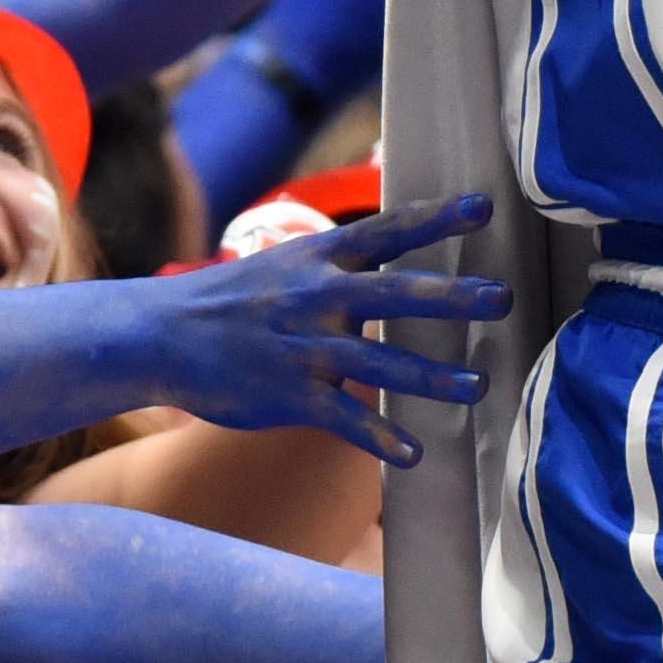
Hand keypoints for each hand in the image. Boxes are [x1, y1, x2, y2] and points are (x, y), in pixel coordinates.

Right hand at [148, 192, 504, 464]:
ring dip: (434, 379)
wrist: (160, 335)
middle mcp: (316, 297)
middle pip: (397, 293)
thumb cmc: (231, 300)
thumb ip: (339, 264)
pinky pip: (345, 419)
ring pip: (383, 364)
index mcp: (318, 258)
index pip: (387, 232)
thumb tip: (392, 253)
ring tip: (477, 388)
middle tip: (502, 297)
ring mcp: (304, 347)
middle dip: (452, 296)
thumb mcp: (284, 264)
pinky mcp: (290, 394)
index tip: (482, 207)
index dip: (437, 217)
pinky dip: (380, 440)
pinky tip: (412, 456)